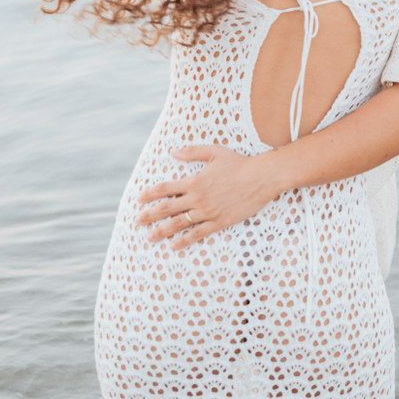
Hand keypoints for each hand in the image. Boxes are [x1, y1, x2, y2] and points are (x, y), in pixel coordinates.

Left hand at [135, 144, 279, 249]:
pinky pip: (198, 233)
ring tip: (150, 237)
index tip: (139, 199)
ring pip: (179, 224)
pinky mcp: (219, 222)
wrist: (261, 178)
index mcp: (194, 181)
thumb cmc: (239, 163)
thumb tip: (173, 152)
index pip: (166, 188)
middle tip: (137, 221)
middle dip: (150, 215)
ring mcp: (208, 212)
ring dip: (163, 231)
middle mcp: (197, 198)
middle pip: (167, 208)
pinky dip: (184, 241)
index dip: (150, 194)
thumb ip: (192, 152)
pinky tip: (174, 246)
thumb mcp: (214, 152)